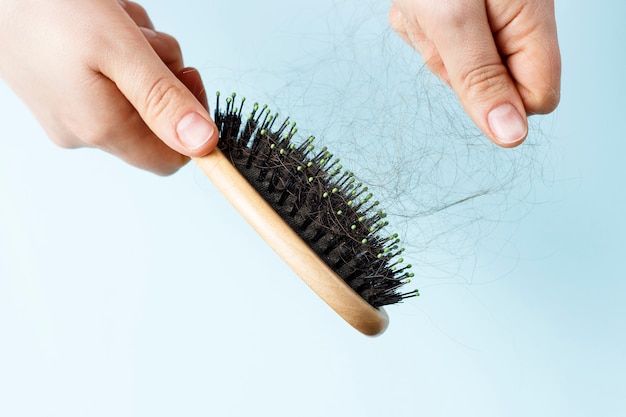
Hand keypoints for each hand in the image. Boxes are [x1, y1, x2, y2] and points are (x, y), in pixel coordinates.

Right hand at [0, 0, 216, 174]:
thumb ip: (164, 99)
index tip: (188, 78)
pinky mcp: (60, 96)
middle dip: (163, 75)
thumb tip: (204, 143)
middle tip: (143, 40)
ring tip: (114, 25)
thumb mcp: (123, 51)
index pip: (173, 157)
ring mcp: (69, 115)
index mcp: (103, 128)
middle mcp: (84, 132)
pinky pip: (110, 84)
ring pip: (136, 96)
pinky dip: (118, 55)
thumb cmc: (52, 9)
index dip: (192, 123)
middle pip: (156, 121)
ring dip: (143, 57)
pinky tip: (99, 27)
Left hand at [388, 0, 560, 146]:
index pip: (537, 99)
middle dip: (453, 67)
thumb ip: (481, 78)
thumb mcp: (455, 19)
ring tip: (426, 8)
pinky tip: (420, 5)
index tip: (468, 70)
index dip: (498, 97)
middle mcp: (514, 25)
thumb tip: (510, 134)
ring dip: (430, 44)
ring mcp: (485, 20)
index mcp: (530, 24)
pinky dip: (419, 27)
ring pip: (455, 66)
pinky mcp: (457, 14)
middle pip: (488, 87)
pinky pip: (434, 42)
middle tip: (440, 28)